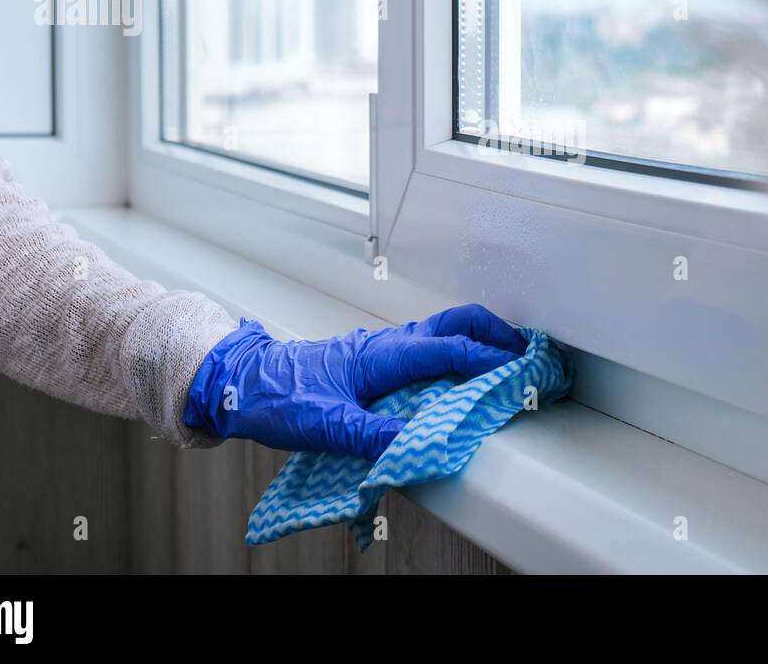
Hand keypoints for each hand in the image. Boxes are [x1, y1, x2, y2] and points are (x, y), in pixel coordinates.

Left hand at [183, 304, 526, 458]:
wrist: (239, 381)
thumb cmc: (274, 396)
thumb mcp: (323, 424)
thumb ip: (370, 434)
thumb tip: (412, 445)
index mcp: (381, 355)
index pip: (448, 350)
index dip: (488, 359)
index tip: (521, 368)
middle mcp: (387, 345)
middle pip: (455, 322)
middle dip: (496, 332)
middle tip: (527, 353)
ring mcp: (383, 349)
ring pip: (444, 332)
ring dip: (479, 340)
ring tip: (507, 362)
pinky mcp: (376, 360)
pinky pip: (428, 347)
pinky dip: (457, 353)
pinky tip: (463, 375)